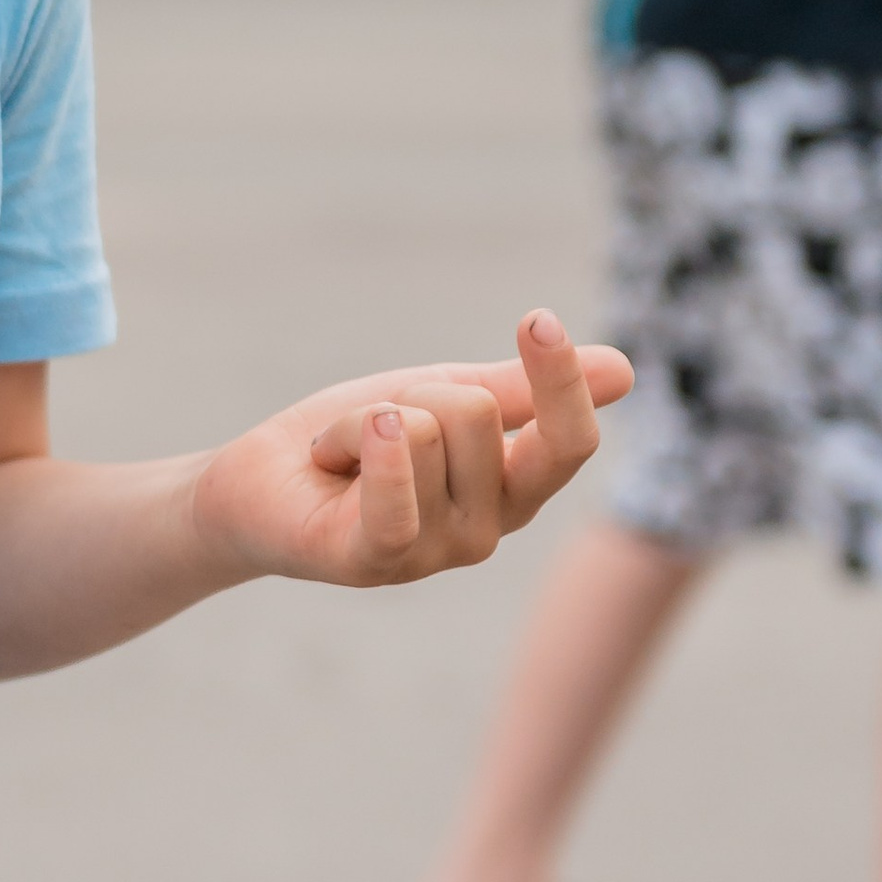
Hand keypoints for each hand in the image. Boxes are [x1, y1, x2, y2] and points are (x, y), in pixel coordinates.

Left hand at [194, 310, 631, 590]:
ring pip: (423, 429)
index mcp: (513, 490)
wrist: (256, 481)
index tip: (534, 320)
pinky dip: (366, 448)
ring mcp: (434, 552)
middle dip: (410, 394)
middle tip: (371, 428)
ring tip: (342, 452)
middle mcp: (487, 531)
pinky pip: (396, 495)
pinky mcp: (376, 562)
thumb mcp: (441, 396)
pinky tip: (333, 455)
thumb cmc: (355, 439)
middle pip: (478, 411)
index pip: (570, 441)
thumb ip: (521, 391)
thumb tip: (625, 370)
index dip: (560, 378)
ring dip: (362, 419)